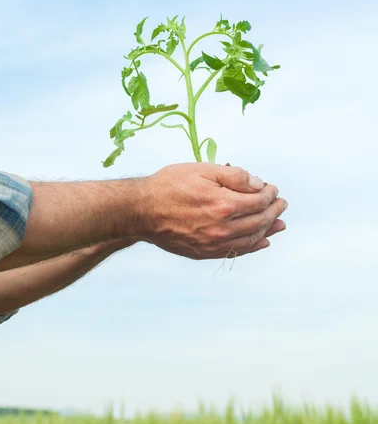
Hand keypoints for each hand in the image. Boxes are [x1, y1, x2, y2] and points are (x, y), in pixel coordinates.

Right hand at [140, 163, 287, 259]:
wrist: (141, 211)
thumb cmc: (168, 186)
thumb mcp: (202, 170)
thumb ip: (234, 176)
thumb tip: (258, 184)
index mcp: (224, 205)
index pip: (258, 201)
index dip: (269, 194)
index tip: (272, 188)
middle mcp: (222, 228)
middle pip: (258, 221)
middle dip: (273, 211)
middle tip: (281, 204)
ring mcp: (213, 244)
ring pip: (251, 239)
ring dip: (268, 230)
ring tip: (279, 224)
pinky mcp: (204, 252)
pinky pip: (235, 252)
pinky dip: (252, 247)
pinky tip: (262, 242)